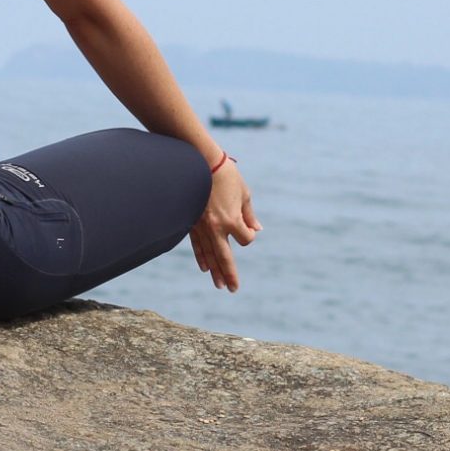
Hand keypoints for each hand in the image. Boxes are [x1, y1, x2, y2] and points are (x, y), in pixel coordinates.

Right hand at [191, 158, 259, 291]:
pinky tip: (205, 268)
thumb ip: (249, 214)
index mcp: (232, 219)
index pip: (246, 238)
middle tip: (233, 289)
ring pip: (209, 254)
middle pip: (225, 257)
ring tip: (219, 285)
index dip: (249, 235)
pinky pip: (197, 244)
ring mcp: (202, 226)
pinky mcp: (192, 223)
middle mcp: (216, 227)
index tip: (248, 227)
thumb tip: (257, 229)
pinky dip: (201, 257)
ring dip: (215, 270)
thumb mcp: (244, 193)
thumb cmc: (226, 175)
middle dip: (229, 274)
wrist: (199, 161)